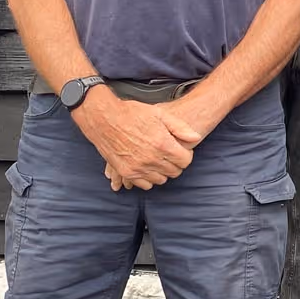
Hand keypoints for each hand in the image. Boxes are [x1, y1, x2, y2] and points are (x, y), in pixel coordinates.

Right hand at [76, 94, 199, 189]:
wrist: (104, 119)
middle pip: (175, 172)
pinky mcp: (127, 172)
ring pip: (161, 180)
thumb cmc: (132, 114)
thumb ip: (180, 128)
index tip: (181, 150)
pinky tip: (147, 166)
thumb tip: (195, 137)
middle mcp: (152, 159)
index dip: (185, 155)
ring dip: (162, 171)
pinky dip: (148, 178)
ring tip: (158, 159)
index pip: (185, 161)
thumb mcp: (160, 114)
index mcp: (163, 144)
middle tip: (169, 154)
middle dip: (175, 163)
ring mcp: (138, 168)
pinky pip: (145, 185)